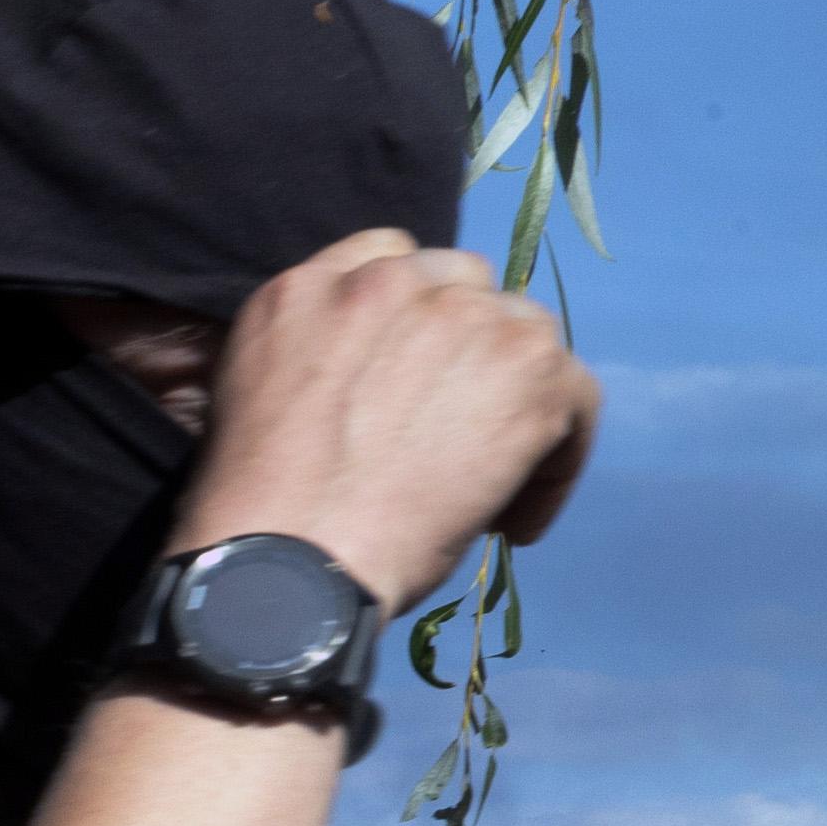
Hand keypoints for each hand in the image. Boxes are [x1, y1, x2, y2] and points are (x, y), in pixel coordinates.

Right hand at [174, 228, 601, 613]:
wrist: (286, 565)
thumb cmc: (251, 518)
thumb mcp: (252, 403)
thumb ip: (316, 362)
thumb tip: (380, 388)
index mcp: (304, 289)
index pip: (389, 260)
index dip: (408, 323)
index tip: (407, 382)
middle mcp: (387, 280)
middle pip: (465, 287)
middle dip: (464, 352)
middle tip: (447, 430)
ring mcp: (463, 314)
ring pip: (526, 335)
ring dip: (515, 399)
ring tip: (489, 479)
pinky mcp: (526, 361)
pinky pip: (575, 396)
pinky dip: (556, 462)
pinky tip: (516, 519)